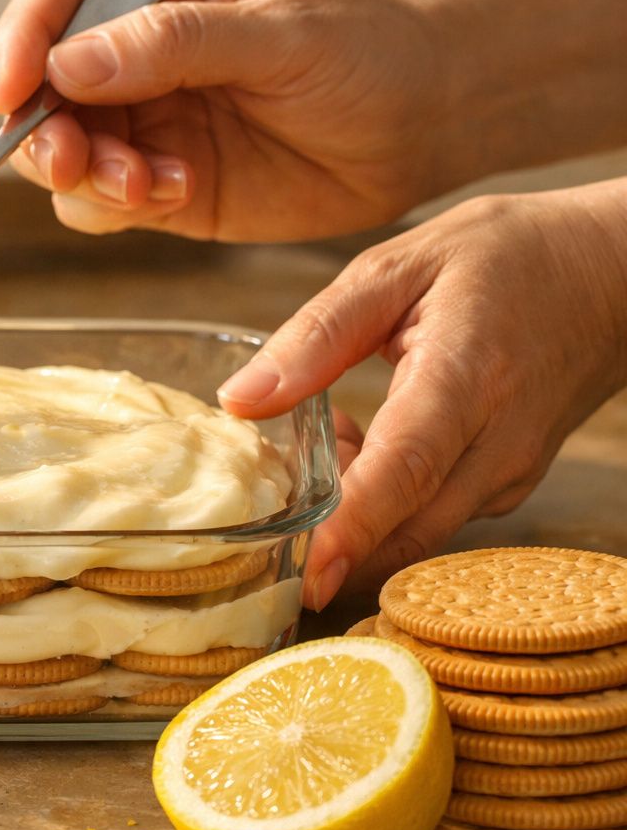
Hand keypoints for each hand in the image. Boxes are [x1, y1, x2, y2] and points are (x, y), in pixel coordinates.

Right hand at [0, 0, 458, 241]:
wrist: (425, 123)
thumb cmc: (367, 50)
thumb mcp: (280, 32)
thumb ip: (175, 44)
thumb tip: (68, 65)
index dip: (21, 38)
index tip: (12, 87)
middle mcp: (137, 60)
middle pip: (42, 92)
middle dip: (46, 130)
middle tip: (80, 161)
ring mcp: (147, 127)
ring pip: (65, 158)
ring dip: (87, 177)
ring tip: (151, 185)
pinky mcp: (165, 188)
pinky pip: (104, 205)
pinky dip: (119, 208)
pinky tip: (178, 194)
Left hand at [216, 180, 626, 608]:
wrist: (613, 270)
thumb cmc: (507, 258)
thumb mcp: (397, 267)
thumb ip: (317, 335)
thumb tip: (240, 398)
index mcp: (467, 376)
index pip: (406, 468)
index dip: (353, 526)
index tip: (306, 571)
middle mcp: (500, 441)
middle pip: (411, 524)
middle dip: (332, 537)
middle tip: (270, 506)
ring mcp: (511, 472)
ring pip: (419, 531)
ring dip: (353, 513)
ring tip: (328, 436)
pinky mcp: (508, 485)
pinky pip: (433, 517)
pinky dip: (382, 504)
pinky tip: (361, 446)